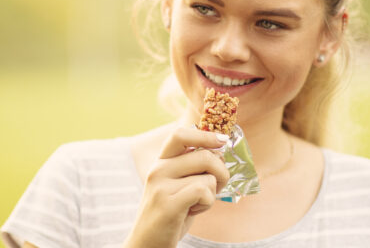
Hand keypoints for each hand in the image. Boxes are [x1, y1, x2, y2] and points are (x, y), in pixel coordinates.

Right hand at [124, 126, 230, 247]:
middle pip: (205, 155)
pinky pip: (203, 191)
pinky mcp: (168, 204)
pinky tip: (193, 211)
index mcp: (161, 162)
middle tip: (217, 186)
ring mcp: (161, 186)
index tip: (222, 140)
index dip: (205, 134)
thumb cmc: (170, 215)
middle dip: (221, 172)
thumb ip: (192, 167)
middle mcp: (158, 169)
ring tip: (197, 203)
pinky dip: (207, 203)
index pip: (180, 134)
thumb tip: (219, 150)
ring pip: (207, 177)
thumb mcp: (177, 185)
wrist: (147, 244)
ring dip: (212, 193)